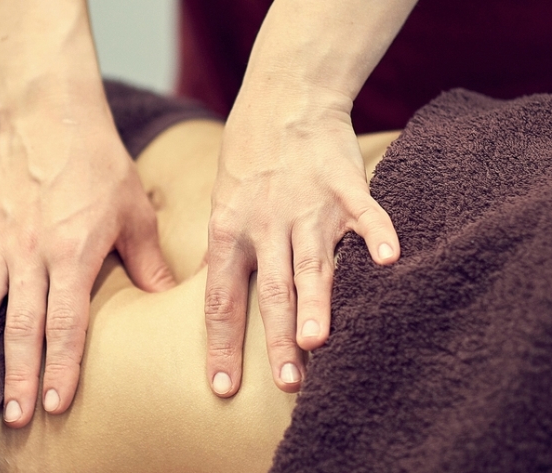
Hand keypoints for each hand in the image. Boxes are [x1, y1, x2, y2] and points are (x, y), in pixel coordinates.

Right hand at [0, 108, 175, 426]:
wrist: (56, 118)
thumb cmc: (102, 167)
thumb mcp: (135, 213)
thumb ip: (147, 262)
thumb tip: (166, 300)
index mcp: (73, 254)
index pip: (67, 323)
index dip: (61, 367)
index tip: (56, 404)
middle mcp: (31, 253)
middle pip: (23, 324)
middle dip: (19, 373)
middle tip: (15, 416)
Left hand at [204, 95, 399, 395]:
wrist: (283, 100)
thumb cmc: (248, 160)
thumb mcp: (222, 205)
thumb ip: (226, 253)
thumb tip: (216, 300)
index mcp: (229, 233)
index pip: (221, 300)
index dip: (221, 346)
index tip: (222, 388)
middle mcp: (265, 225)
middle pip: (271, 290)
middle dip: (278, 338)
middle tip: (286, 383)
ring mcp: (307, 206)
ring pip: (312, 261)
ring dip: (317, 302)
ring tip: (319, 341)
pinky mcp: (344, 187)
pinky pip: (364, 213)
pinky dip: (378, 234)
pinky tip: (390, 260)